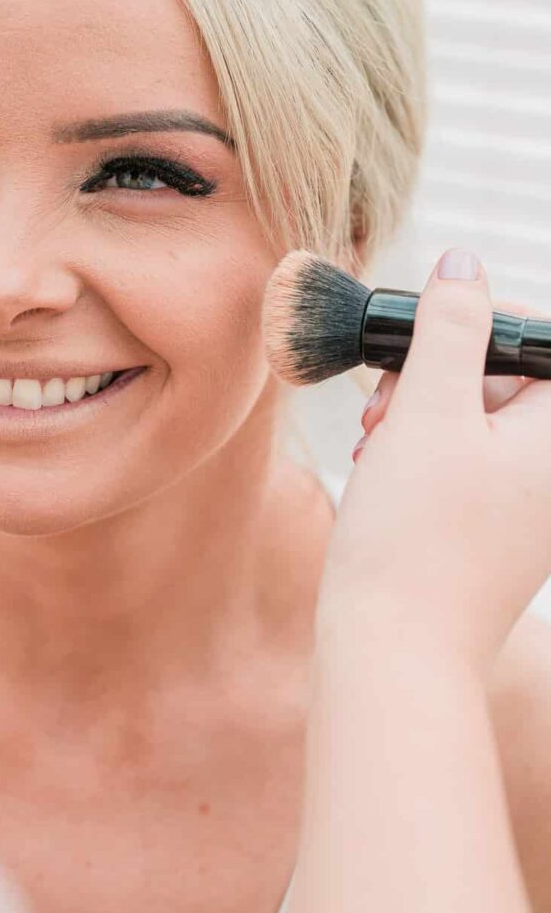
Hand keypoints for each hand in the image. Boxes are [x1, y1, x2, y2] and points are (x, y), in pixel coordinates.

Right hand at [314, 249, 550, 679]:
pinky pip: (467, 463)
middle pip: (506, 378)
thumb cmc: (416, 535)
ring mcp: (532, 505)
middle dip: (438, 373)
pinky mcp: (497, 530)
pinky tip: (382, 468)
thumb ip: (450, 327)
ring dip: (421, 412)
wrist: (395, 648)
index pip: (539, 341)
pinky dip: (422, 453)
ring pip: (479, 419)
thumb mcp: (429, 409)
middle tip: (389, 400)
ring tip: (378, 439)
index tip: (427, 336)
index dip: (479, 323)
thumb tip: (465, 264)